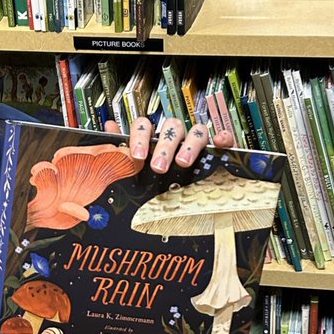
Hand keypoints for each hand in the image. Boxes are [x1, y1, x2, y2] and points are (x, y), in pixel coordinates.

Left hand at [106, 116, 236, 171]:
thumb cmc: (161, 183)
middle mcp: (177, 139)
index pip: (145, 126)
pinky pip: (225, 139)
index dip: (140, 137)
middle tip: (158, 166)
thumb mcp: (139, 171)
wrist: (187, 207)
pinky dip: (223, 138)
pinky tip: (220, 142)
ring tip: (183, 162)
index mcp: (155, 141)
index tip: (137, 156)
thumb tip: (109, 127)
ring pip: (197, 131)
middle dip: (164, 146)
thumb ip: (124, 150)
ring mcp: (198, 144)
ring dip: (189, 145)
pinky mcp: (218, 152)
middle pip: (172, 127)